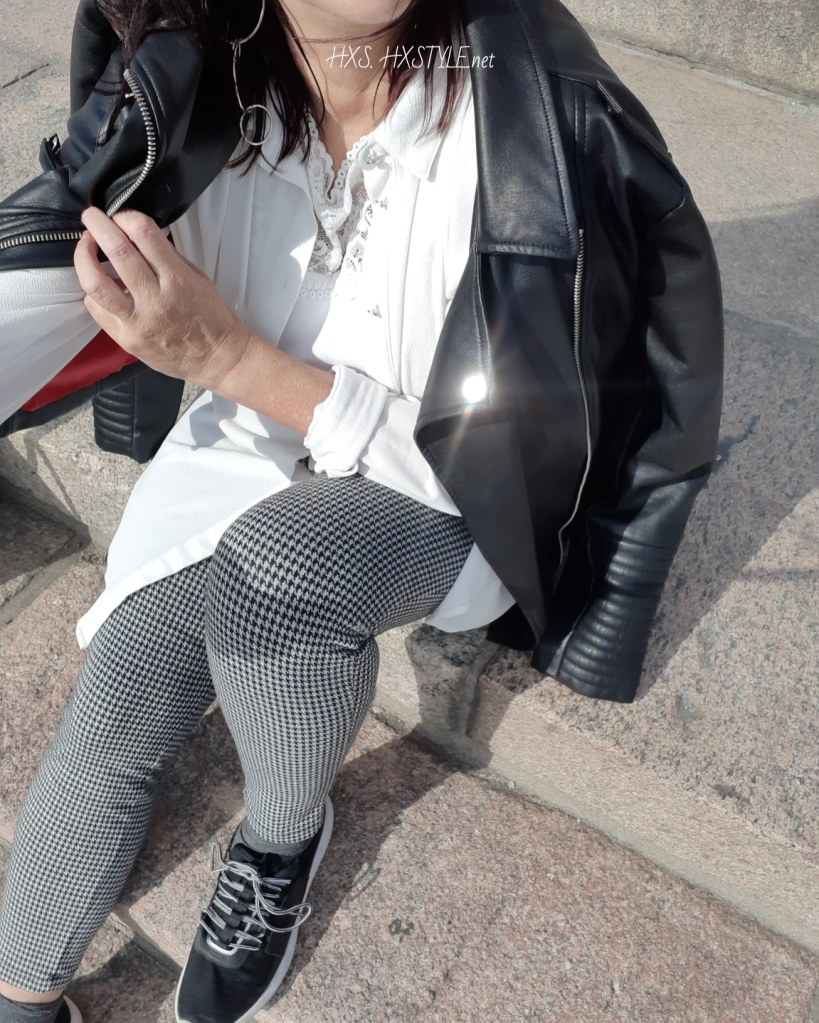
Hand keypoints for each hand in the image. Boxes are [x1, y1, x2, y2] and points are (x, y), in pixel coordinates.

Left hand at [74, 207, 252, 390]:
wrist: (217, 359)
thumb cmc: (210, 318)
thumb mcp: (197, 278)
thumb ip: (167, 257)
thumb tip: (137, 234)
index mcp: (178, 280)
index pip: (144, 234)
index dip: (126, 216)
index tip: (121, 214)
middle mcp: (156, 300)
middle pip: (117, 251)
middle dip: (98, 226)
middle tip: (92, 217)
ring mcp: (138, 322)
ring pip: (95, 283)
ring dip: (83, 258)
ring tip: (85, 248)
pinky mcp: (127, 339)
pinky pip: (97, 310)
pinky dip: (93, 292)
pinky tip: (100, 286)